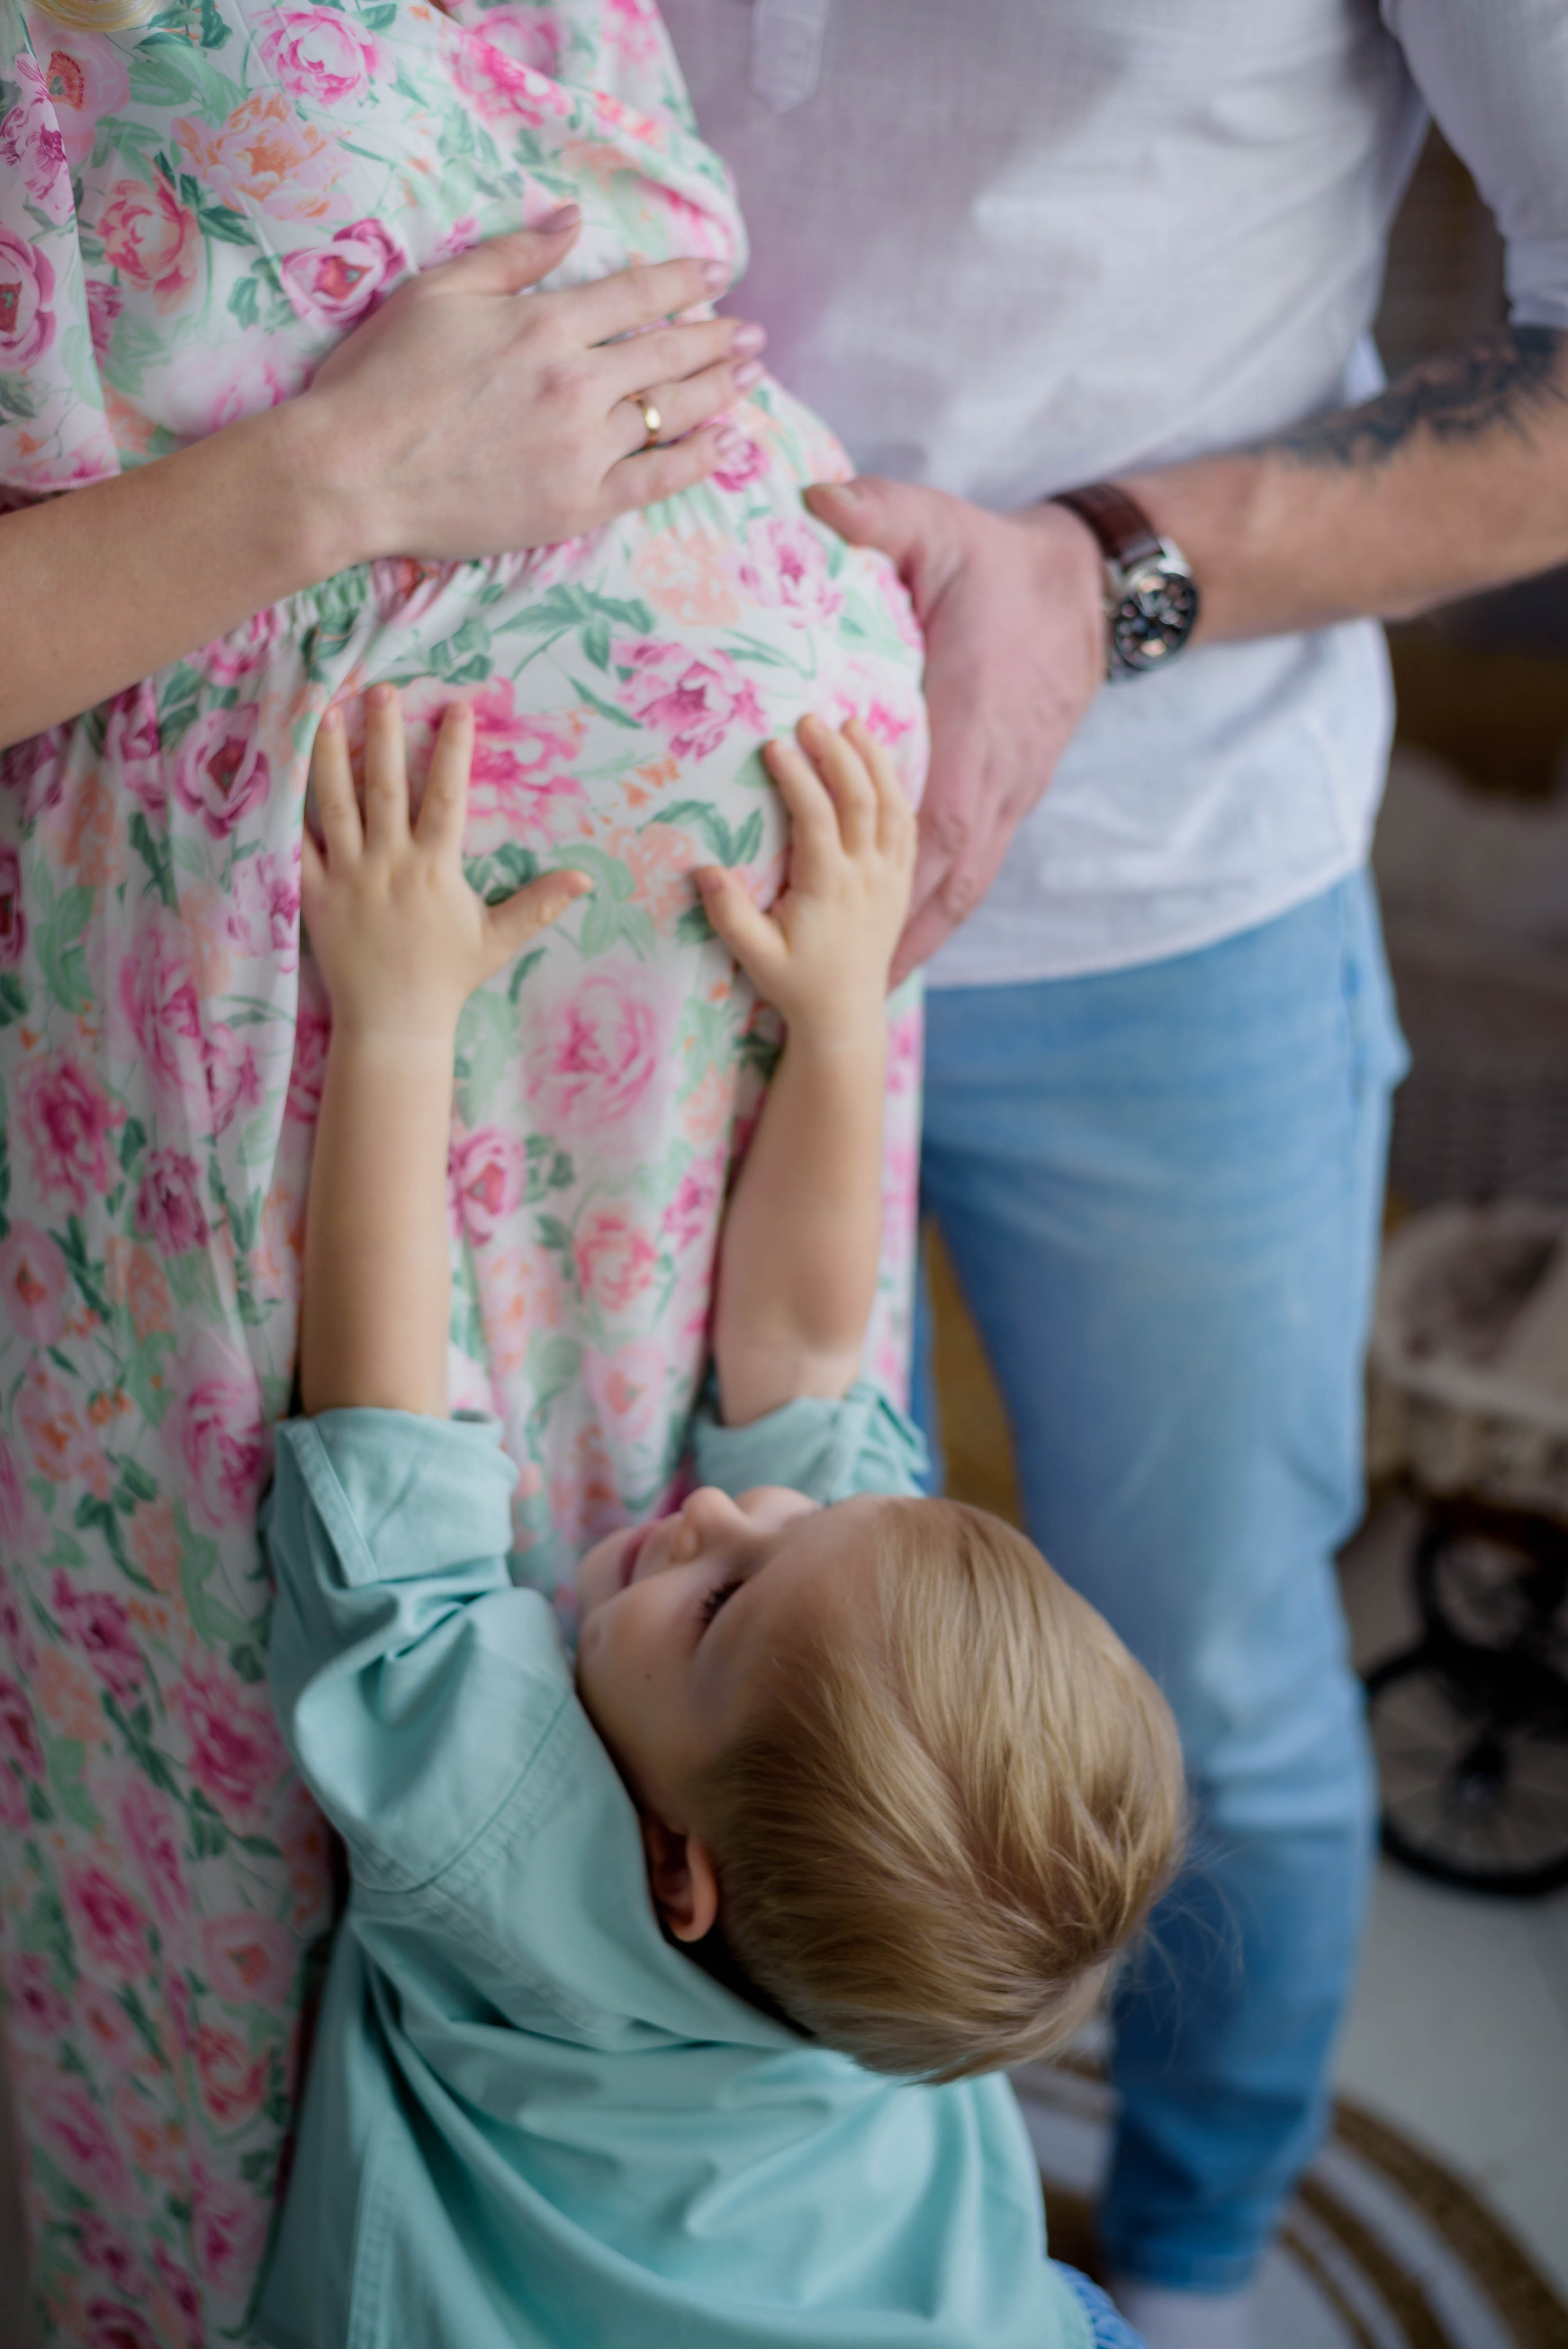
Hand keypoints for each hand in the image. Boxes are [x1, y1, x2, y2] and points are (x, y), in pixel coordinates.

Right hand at [299, 209, 764, 566]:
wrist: (351, 473)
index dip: (684, 281)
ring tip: (750, 377)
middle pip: (666, 352)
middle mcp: (576, 383)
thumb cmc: (382, 379)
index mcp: (545, 325)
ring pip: (670, 413)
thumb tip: (572, 223)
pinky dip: (698, 461)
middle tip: (752, 333)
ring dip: (718, 391)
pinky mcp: (577, 505)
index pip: (636, 294)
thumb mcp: (439, 294)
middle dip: (717, 338)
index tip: (718, 275)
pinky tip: (726, 445)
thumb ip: (512, 258)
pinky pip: (656, 481)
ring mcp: (582, 449)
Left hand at [301, 685, 589, 1041]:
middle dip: (385, 733)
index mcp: (435, 867)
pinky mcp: (315, 893)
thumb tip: (586, 880)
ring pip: (335, 802)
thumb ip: (539, 904)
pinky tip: (284, 772)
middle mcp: (390, 862)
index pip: (447, 794)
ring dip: (330, 754)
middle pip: (385, 783)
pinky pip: (298, 842)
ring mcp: (349, 875)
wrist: (394, 1021)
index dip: (454, 749)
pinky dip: (289, 807)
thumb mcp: (499, 940)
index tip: (458, 708)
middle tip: (383, 690)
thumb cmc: (448, 978)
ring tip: (326, 712)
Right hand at [695, 715, 914, 1038]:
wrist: (846, 1013)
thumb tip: (704, 869)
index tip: (774, 745)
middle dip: (836, 753)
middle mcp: (866, 876)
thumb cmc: (796, 983)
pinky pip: (907, 826)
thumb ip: (728, 914)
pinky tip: (879, 766)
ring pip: (892, 805)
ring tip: (851, 724)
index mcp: (829, 887)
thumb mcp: (754, 956)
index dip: (797, 776)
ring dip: (873, 761)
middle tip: (810, 719)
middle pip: (860, 798)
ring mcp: (890, 877)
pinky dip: (896, 790)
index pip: (816, 816)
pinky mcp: (901, 881)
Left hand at [803, 479, 1105, 983]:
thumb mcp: (940, 527)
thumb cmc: (997, 563)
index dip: (898, 882)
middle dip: (901, 939)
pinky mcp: (1009, 797)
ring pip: (960, 885)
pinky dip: (942, 911)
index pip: (931, 819)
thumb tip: (819, 500)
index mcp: (967, 728)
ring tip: (876, 994)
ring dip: (921, 939)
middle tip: (853, 999)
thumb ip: (881, 515)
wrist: (1081, 588)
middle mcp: (990, 778)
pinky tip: (911, 944)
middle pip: (943, 879)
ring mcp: (1005, 794)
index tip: (859, 933)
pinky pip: (972, 868)